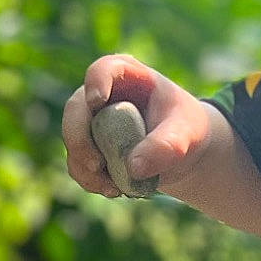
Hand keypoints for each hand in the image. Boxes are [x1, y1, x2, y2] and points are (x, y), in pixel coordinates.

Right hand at [62, 53, 213, 198]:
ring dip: (86, 167)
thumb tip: (134, 167)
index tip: (97, 101)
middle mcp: (102, 94)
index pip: (103, 69)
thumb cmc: (185, 128)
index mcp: (127, 75)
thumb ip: (167, 145)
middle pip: (76, 109)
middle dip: (79, 138)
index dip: (96, 82)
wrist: (183, 150)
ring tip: (114, 189)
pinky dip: (91, 180)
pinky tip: (115, 190)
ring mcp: (91, 121)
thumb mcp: (187, 132)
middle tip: (96, 165)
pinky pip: (77, 164)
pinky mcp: (89, 148)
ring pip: (73, 141)